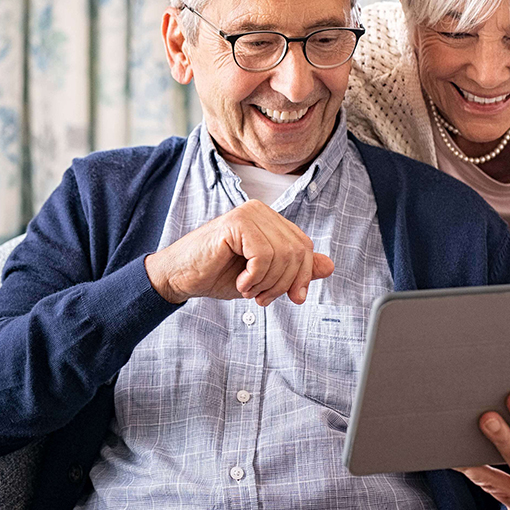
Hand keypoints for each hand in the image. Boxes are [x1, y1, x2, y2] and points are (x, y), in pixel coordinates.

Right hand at [144, 199, 333, 304]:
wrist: (180, 278)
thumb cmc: (219, 275)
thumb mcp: (265, 277)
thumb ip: (295, 270)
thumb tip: (330, 266)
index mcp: (271, 220)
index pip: (305, 246)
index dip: (303, 276)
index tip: (293, 298)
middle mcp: (262, 211)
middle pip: (297, 251)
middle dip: (284, 283)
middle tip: (262, 298)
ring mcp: (249, 213)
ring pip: (283, 254)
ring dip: (267, 283)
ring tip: (249, 290)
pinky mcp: (236, 222)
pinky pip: (264, 254)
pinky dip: (255, 277)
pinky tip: (241, 283)